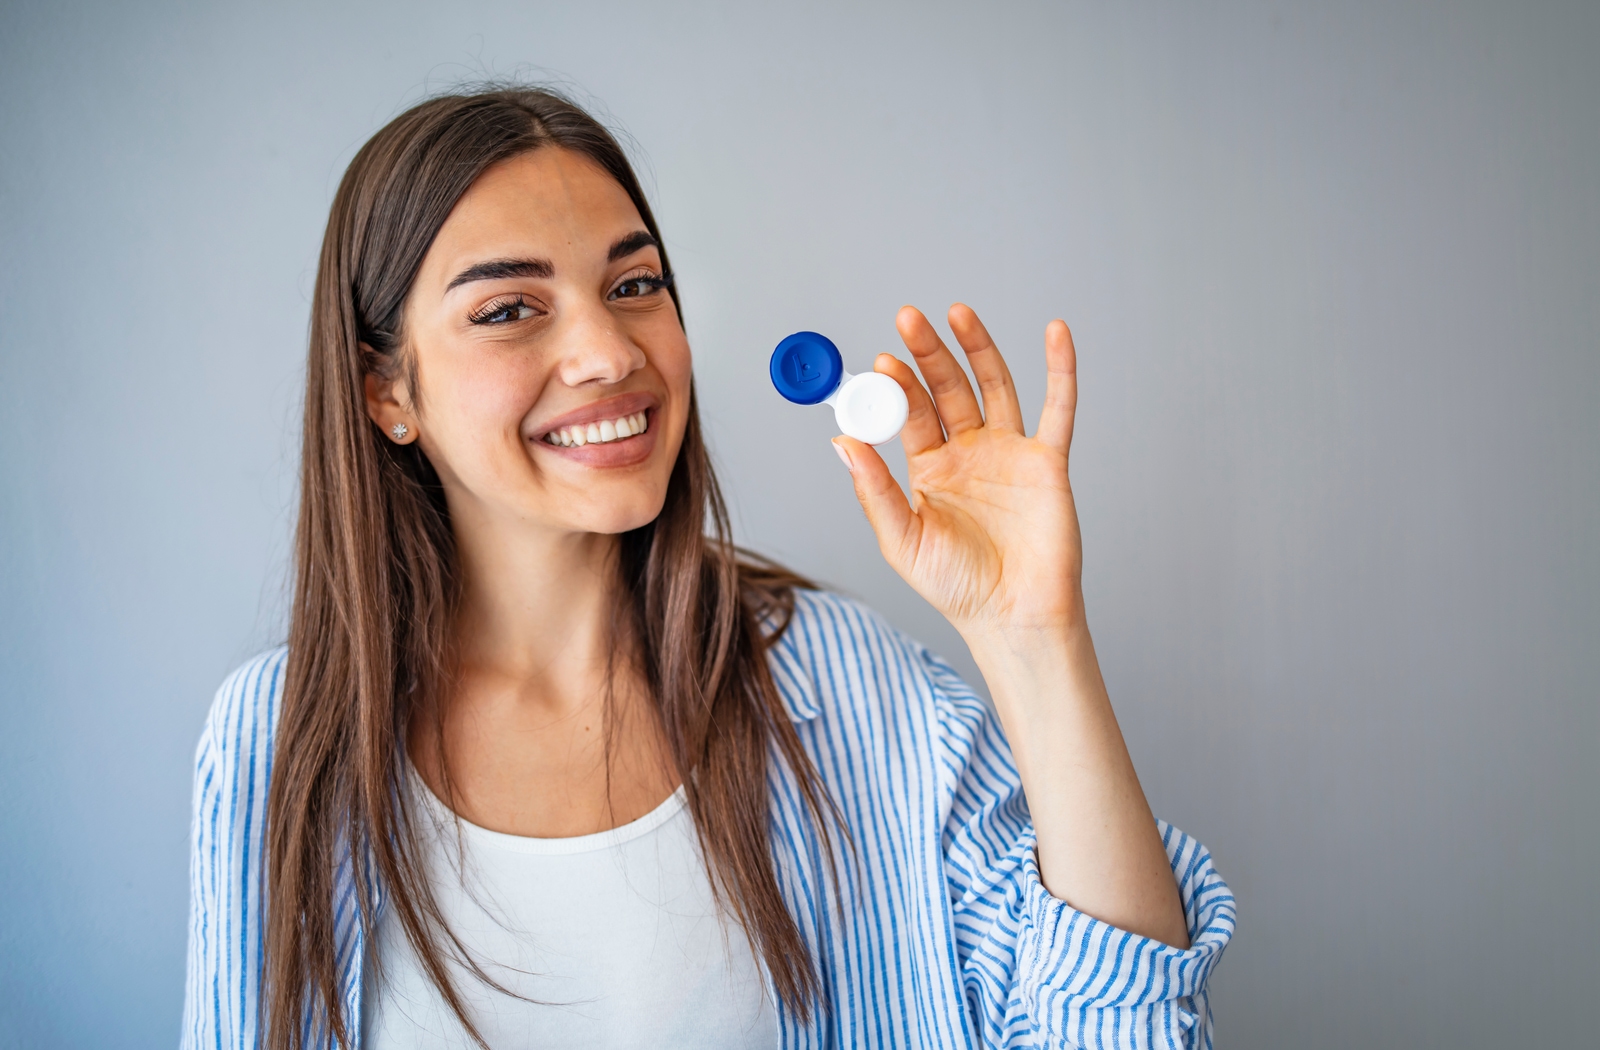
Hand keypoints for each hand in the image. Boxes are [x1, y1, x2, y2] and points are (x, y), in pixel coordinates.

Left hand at [836, 304, 1083, 644]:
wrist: (1013, 616)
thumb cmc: (956, 587)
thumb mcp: (902, 539)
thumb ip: (872, 490)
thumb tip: (840, 442)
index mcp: (929, 469)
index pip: (910, 413)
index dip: (896, 386)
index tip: (881, 362)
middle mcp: (968, 453)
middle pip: (948, 389)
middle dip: (929, 353)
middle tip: (909, 318)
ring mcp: (1009, 453)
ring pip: (994, 386)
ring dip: (978, 347)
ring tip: (957, 312)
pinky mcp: (1047, 462)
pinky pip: (1058, 408)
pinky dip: (1060, 368)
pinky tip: (1056, 331)